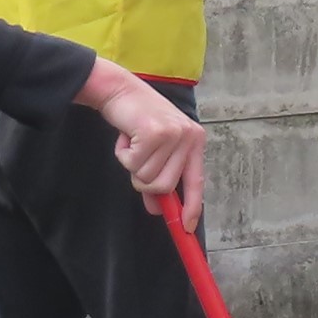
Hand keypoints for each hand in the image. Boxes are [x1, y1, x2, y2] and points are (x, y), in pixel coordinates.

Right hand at [82, 57, 206, 227]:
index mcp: (195, 142)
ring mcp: (173, 134)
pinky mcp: (154, 132)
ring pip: (147, 177)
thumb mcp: (154, 150)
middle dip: (144, 181)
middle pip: (165, 186)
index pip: (197, 182)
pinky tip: (125, 137)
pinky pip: (133, 164)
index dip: (193, 207)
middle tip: (136, 160)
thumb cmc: (137, 121)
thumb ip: (158, 178)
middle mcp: (189, 137)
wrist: (120, 90)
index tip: (187, 228)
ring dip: (132, 166)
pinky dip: (123, 155)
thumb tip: (157, 209)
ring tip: (132, 144)